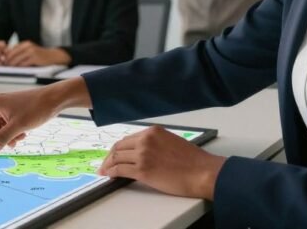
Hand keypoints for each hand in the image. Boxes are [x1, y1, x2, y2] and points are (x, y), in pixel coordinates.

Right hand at [0, 77, 91, 154]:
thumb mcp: (19, 127)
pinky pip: (4, 130)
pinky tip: (23, 132)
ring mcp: (3, 111)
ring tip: (21, 135)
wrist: (54, 99)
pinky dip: (11, 134)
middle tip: (12, 141)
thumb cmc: (37, 108)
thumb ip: (3, 138)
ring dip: (6, 138)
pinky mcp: (10, 114)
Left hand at [4, 41, 70, 66]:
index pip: (11, 49)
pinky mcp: (35, 57)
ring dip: (12, 65)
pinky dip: (19, 67)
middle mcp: (27, 46)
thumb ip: (20, 53)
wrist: (52, 56)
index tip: (2, 61)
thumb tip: (7, 58)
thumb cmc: (40, 55)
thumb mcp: (29, 51)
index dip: (5, 56)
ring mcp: (31, 51)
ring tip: (9, 69)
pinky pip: (23, 63)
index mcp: (25, 44)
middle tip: (4, 66)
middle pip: (12, 54)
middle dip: (7, 61)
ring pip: (16, 59)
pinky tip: (18, 69)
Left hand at [97, 126, 225, 199]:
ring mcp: (143, 154)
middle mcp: (145, 140)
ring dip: (107, 165)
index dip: (119, 148)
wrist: (202, 172)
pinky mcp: (142, 170)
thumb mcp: (172, 142)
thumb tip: (144, 152)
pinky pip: (120, 169)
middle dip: (110, 156)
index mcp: (153, 131)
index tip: (114, 154)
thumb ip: (156, 143)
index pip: (128, 139)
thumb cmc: (193, 160)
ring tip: (104, 171)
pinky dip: (111, 172)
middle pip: (119, 147)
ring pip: (117, 158)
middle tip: (105, 163)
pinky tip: (108, 175)